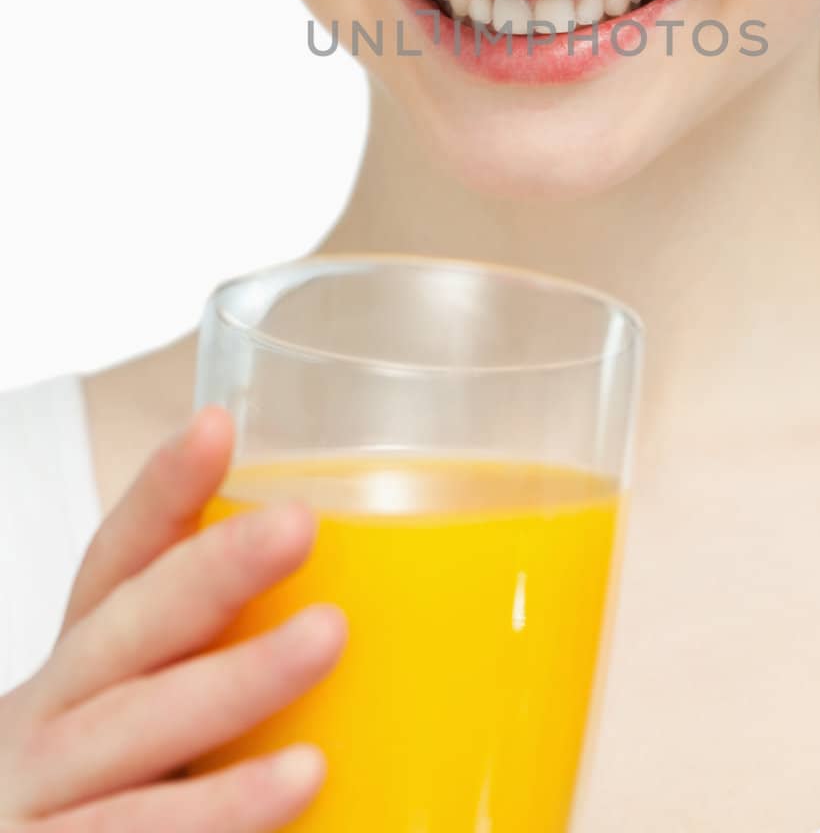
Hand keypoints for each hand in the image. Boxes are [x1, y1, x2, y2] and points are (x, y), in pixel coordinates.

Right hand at [0, 405, 347, 829]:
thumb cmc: (116, 802)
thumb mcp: (146, 728)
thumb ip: (223, 671)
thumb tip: (381, 619)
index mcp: (82, 671)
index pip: (116, 564)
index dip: (161, 493)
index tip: (217, 425)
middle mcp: (49, 723)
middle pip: (129, 631)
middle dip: (213, 571)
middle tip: (299, 523)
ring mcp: (39, 802)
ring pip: (138, 732)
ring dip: (235, 682)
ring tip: (327, 637)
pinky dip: (217, 813)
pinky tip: (296, 785)